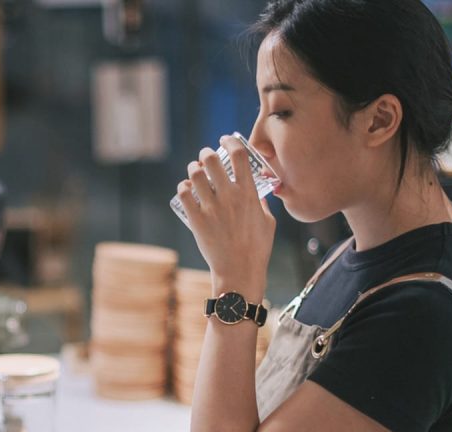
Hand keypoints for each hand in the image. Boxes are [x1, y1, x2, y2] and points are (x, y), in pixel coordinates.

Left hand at [175, 135, 276, 285]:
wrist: (239, 270)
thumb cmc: (257, 249)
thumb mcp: (268, 223)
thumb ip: (263, 205)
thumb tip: (259, 195)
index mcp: (249, 193)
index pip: (239, 155)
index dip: (230, 141)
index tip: (225, 139)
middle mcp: (229, 196)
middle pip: (212, 159)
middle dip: (206, 153)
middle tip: (205, 157)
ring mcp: (211, 208)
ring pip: (195, 174)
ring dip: (193, 169)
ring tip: (195, 172)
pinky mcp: (196, 220)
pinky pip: (184, 194)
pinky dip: (183, 188)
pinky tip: (186, 190)